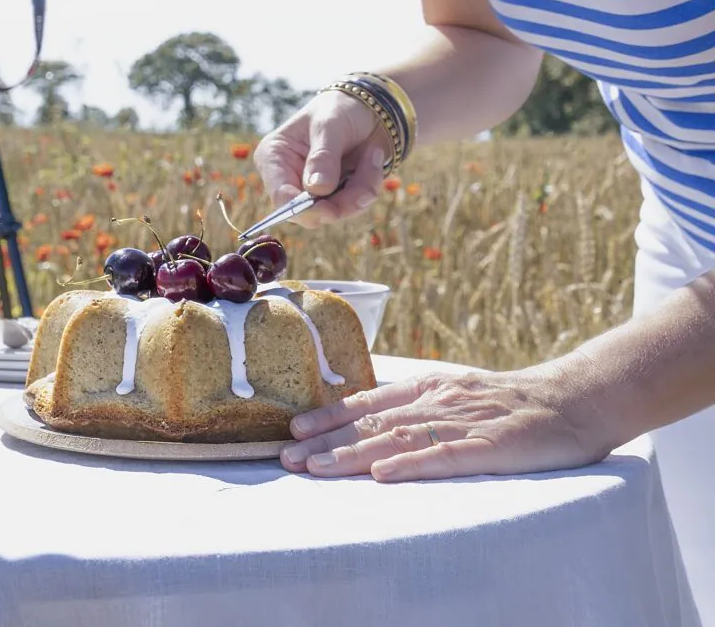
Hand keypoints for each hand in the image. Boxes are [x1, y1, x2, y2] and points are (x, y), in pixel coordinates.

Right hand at [253, 90, 388, 223]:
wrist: (369, 107)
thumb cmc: (340, 108)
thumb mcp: (330, 125)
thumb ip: (323, 157)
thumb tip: (317, 189)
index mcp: (275, 159)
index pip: (280, 196)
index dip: (303, 209)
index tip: (331, 208)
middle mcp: (290, 179)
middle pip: (309, 214)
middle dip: (342, 203)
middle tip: (365, 186)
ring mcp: (314, 192)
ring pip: (336, 213)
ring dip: (361, 189)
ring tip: (373, 155)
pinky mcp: (337, 196)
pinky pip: (354, 206)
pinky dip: (369, 185)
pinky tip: (373, 159)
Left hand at [280, 363, 614, 481]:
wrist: (575, 400)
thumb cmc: (515, 403)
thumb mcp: (461, 393)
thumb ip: (422, 404)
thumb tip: (372, 414)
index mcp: (433, 387)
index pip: (371, 401)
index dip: (330, 416)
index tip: (294, 430)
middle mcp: (441, 400)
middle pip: (375, 422)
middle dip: (327, 441)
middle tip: (287, 458)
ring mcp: (465, 422)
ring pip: (399, 439)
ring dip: (354, 455)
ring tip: (317, 469)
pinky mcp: (492, 447)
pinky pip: (446, 457)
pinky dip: (412, 465)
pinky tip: (384, 475)